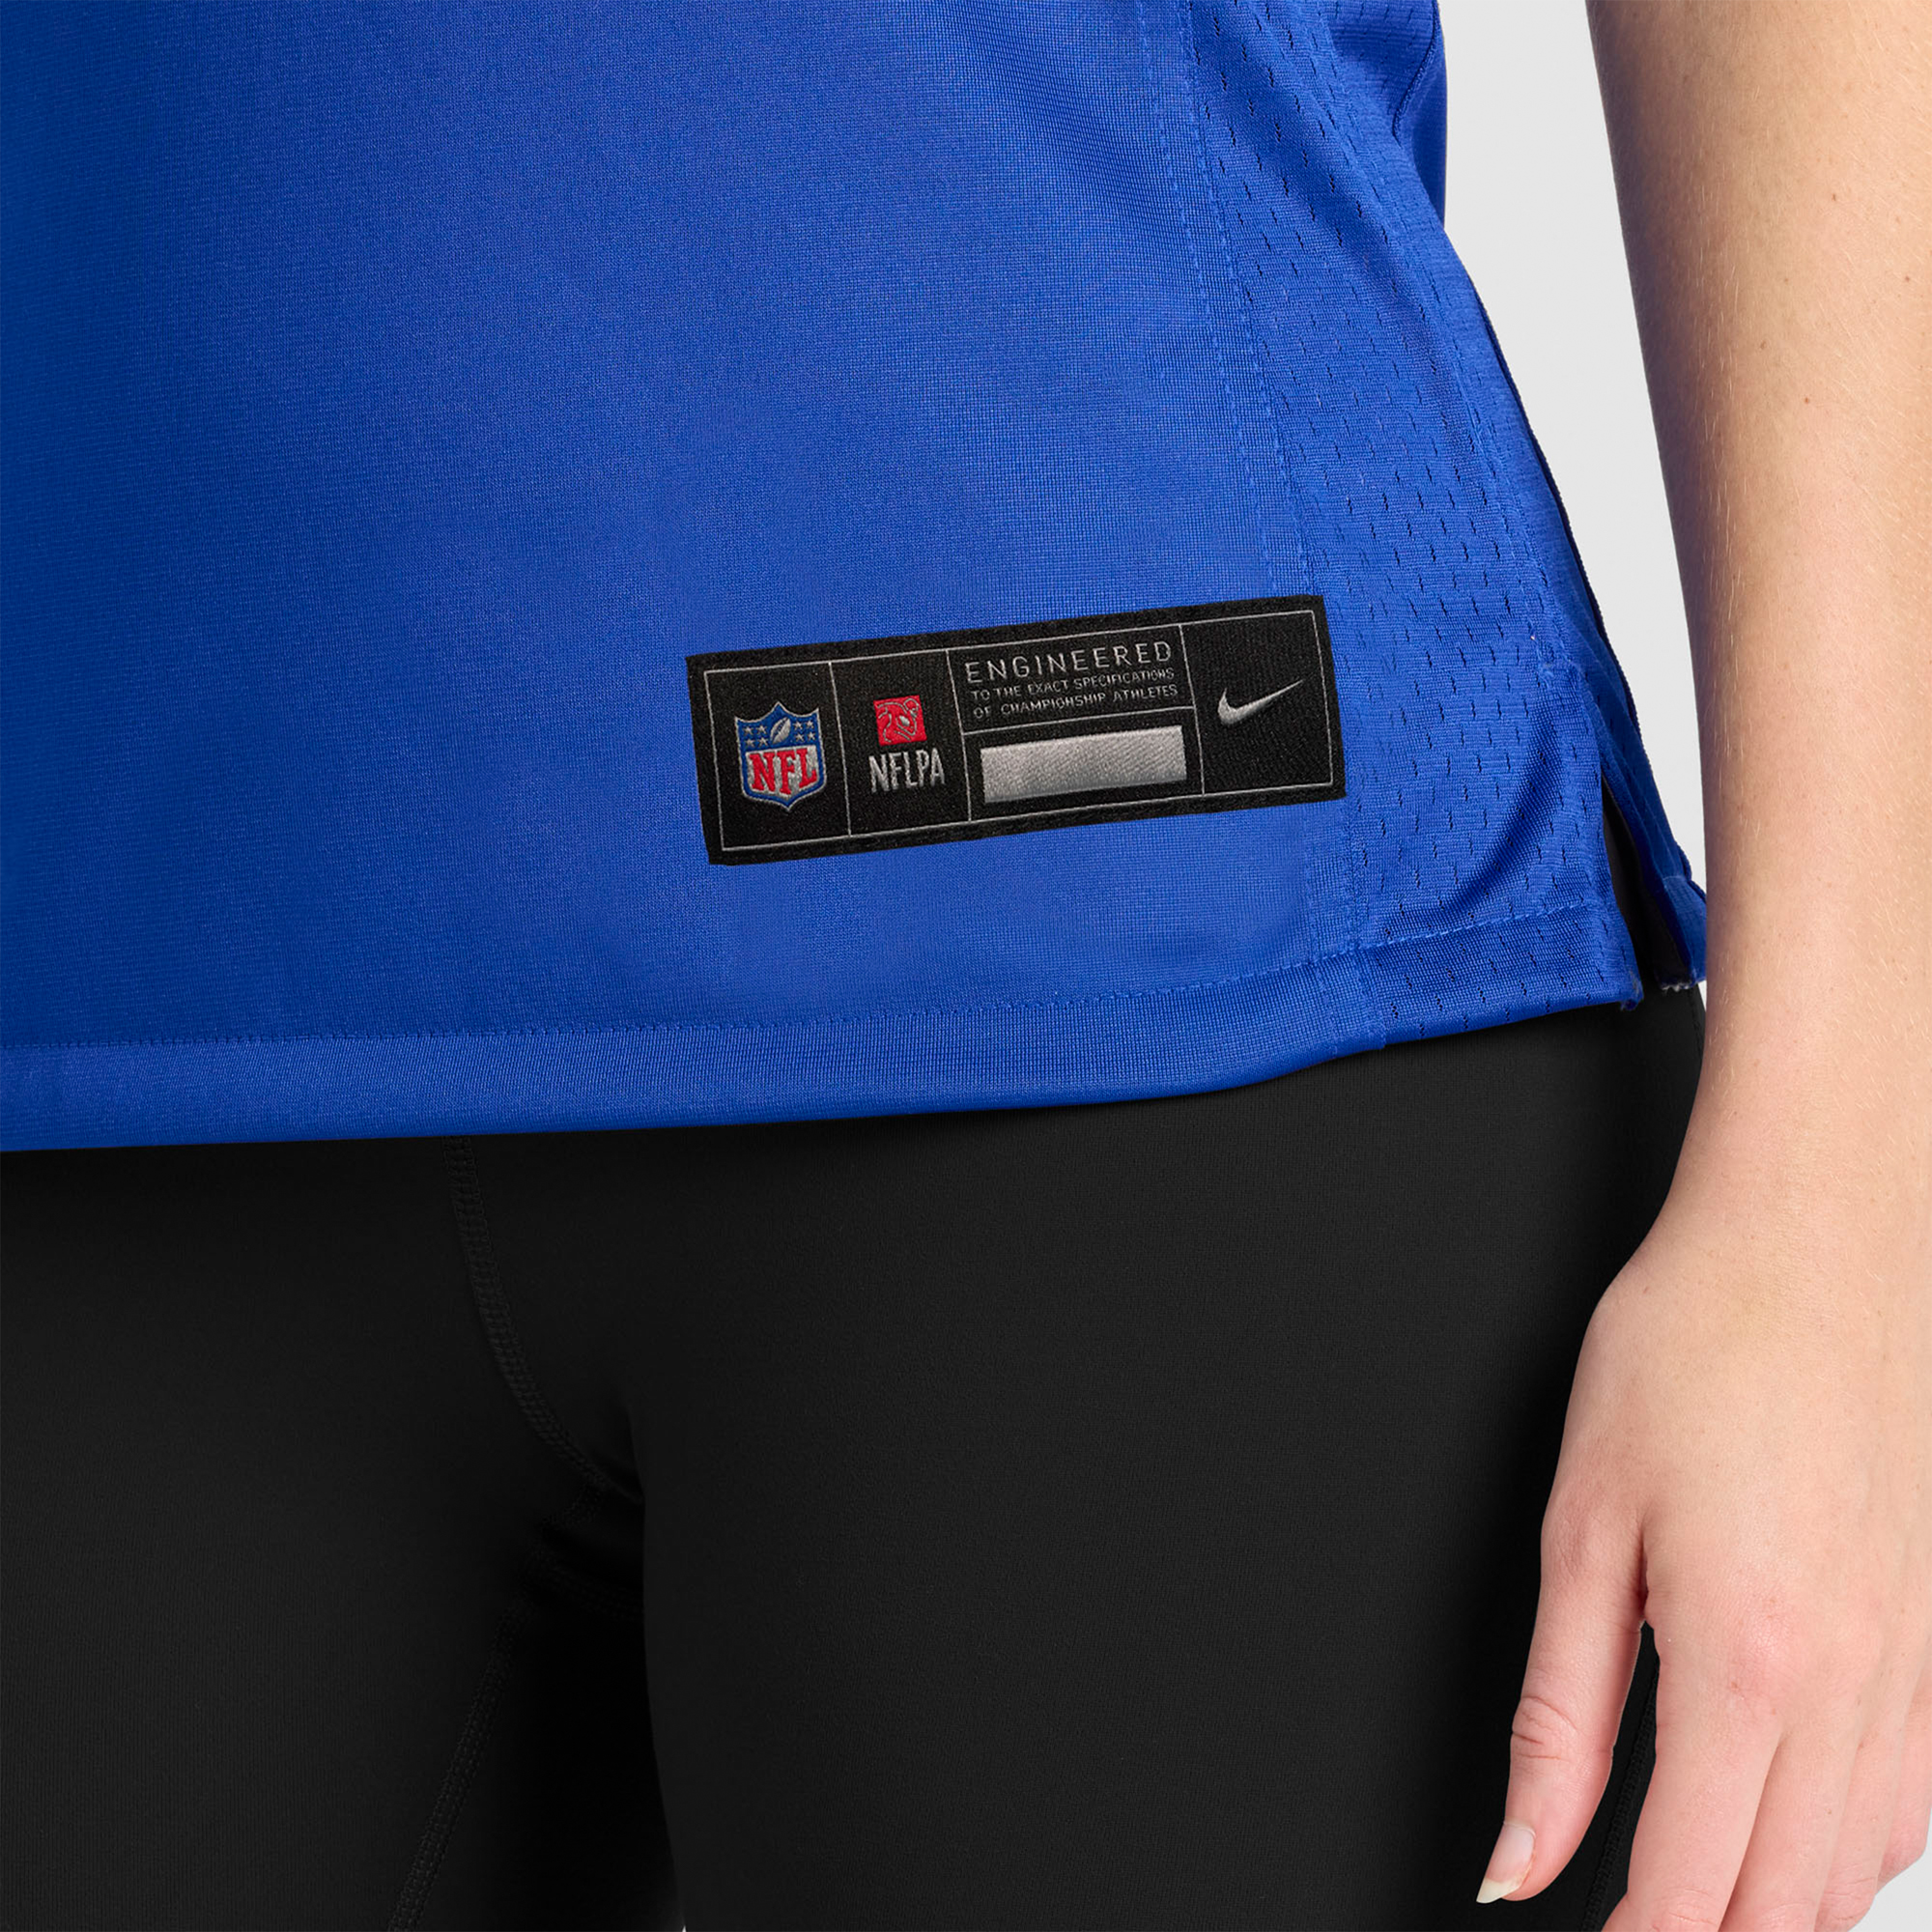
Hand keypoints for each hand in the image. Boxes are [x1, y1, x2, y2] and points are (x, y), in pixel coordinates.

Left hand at [1479, 1171, 1931, 1926]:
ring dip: (1783, 1910)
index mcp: (1747, 1661)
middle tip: (1634, 1929)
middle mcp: (1858, 1684)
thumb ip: (1558, 1712)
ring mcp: (1923, 1661)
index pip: (1693, 1886)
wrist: (1813, 1243)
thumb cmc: (1692, 1350)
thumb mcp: (1584, 1527)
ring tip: (1703, 1903)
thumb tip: (1521, 1847)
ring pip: (1864, 1864)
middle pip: (1788, 1902)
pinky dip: (1855, 1848)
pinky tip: (1803, 1835)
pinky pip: (1918, 1793)